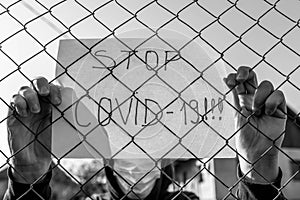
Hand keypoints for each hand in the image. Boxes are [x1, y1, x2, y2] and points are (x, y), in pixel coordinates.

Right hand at [7, 77, 60, 182]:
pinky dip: (19, 102)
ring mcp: (25, 107)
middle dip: (41, 84)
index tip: (59, 101)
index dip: (55, 90)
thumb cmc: (50, 142)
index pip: (52, 87)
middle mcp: (38, 102)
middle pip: (37, 82)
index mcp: (51, 103)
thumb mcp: (62, 129)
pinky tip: (24, 113)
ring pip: (24, 89)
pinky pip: (13, 99)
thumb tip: (87, 117)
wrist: (35, 159)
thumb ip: (68, 119)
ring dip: (31, 96)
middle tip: (45, 93)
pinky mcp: (13, 114)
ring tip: (36, 110)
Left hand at [224, 67, 286, 182]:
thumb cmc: (245, 135)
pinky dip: (272, 101)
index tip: (230, 81)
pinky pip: (278, 94)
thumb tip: (225, 78)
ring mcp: (267, 101)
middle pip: (252, 75)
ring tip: (255, 111)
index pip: (240, 80)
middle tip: (240, 79)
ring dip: (259, 95)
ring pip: (266, 84)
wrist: (256, 150)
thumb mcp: (236, 112)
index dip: (235, 76)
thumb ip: (233, 95)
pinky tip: (267, 112)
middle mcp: (254, 97)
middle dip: (245, 72)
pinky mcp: (279, 107)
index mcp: (241, 98)